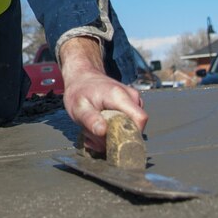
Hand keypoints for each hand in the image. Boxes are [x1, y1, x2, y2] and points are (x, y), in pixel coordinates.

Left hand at [58, 37, 147, 152]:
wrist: (81, 77)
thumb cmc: (79, 91)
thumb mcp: (78, 107)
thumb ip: (90, 119)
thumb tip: (102, 131)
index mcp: (120, 96)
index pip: (140, 119)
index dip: (130, 134)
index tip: (111, 140)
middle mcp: (131, 98)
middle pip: (133, 128)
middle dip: (112, 138)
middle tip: (92, 133)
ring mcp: (132, 102)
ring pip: (128, 129)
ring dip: (108, 136)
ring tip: (91, 127)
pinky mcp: (130, 108)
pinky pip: (125, 126)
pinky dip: (109, 132)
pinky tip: (96, 127)